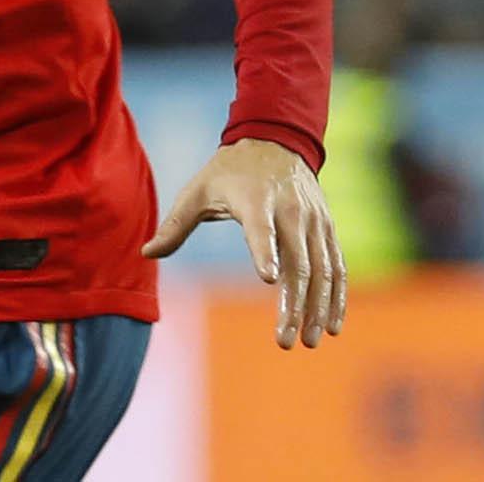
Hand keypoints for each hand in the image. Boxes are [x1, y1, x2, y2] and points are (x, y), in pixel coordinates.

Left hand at [144, 138, 346, 349]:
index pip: (261, 230)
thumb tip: (146, 253)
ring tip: (309, 341)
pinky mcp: (327, 230)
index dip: (265, 252)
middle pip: (298, 263)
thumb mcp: (197, 191)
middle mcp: (291, 212)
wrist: (276, 142)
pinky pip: (337, 267)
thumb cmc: (229, 171)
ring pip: (323, 271)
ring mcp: (314, 222)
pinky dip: (337, 297)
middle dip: (295, 305)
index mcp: (255, 201)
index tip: (268, 280)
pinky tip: (331, 325)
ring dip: (318, 308)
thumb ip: (175, 224)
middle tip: (286, 341)